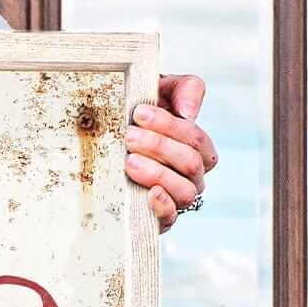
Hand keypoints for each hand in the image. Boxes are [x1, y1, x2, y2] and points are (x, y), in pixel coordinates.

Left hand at [124, 73, 215, 230]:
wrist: (110, 136)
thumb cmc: (140, 114)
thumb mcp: (162, 91)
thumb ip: (185, 89)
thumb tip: (189, 113)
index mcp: (197, 148)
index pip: (196, 139)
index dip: (170, 125)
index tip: (138, 113)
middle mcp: (193, 175)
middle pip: (190, 163)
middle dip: (158, 146)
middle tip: (128, 136)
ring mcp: (177, 197)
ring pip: (184, 190)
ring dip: (157, 172)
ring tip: (129, 160)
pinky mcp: (159, 217)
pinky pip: (171, 218)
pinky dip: (164, 206)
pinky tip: (150, 192)